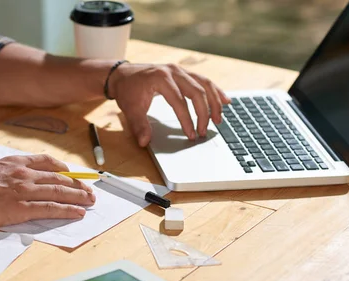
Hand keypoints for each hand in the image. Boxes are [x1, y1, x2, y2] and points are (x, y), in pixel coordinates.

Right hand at [0, 154, 95, 228]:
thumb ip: (5, 173)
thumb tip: (11, 180)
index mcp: (14, 163)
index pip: (45, 161)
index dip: (63, 168)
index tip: (72, 173)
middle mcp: (23, 174)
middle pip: (58, 178)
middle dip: (77, 184)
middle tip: (89, 190)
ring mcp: (23, 191)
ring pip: (59, 192)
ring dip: (79, 196)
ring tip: (91, 201)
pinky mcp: (21, 208)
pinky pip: (51, 208)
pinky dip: (68, 210)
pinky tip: (78, 212)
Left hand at [109, 63, 229, 146]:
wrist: (123, 75)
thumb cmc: (128, 90)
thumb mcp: (130, 108)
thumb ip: (138, 125)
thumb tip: (144, 141)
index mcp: (161, 78)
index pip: (179, 101)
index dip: (186, 120)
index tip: (191, 134)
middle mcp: (174, 71)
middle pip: (197, 92)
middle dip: (203, 113)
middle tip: (204, 131)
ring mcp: (180, 70)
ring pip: (204, 84)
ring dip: (214, 102)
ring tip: (219, 119)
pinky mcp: (184, 73)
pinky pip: (204, 81)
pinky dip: (215, 91)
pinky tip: (226, 101)